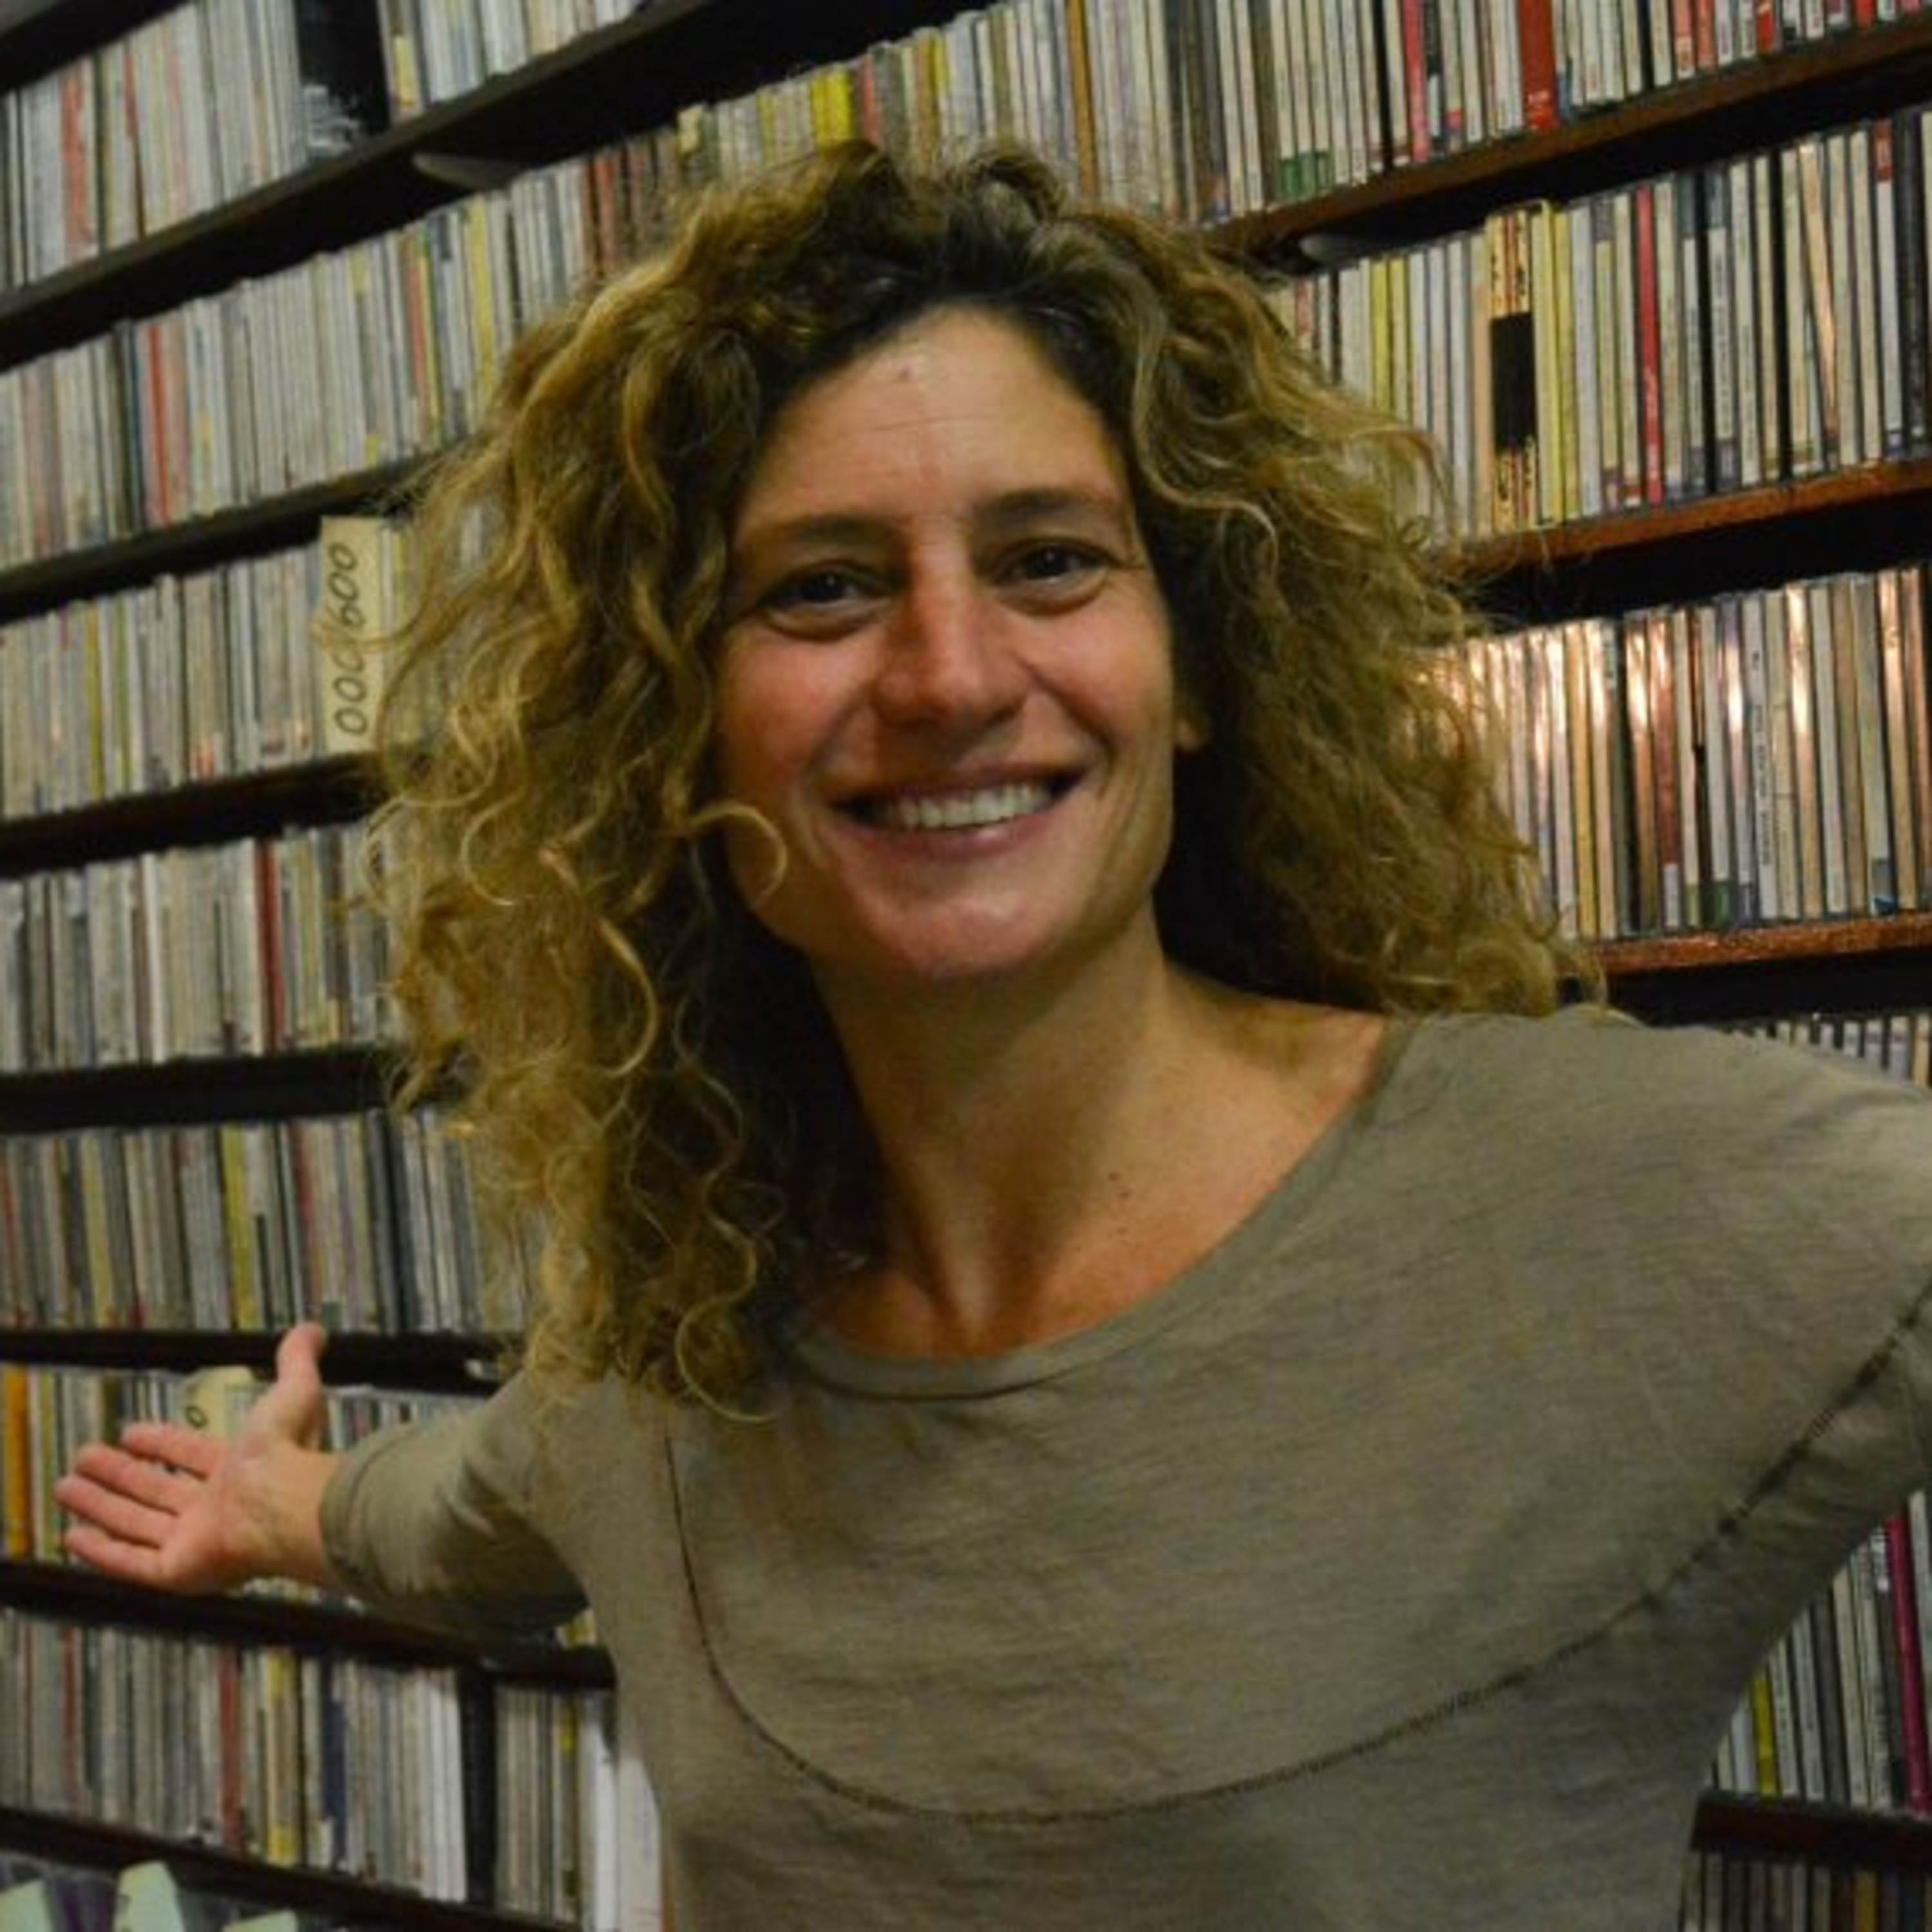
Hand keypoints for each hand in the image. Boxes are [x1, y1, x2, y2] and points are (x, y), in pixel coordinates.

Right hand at [54, 1323, 342, 1594]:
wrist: (284, 1505)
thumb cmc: (287, 1452)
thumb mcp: (294, 1393)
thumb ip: (298, 1361)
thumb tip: (312, 1329)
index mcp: (238, 1471)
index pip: (190, 1455)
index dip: (161, 1443)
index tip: (129, 1432)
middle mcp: (214, 1509)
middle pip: (154, 1490)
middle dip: (118, 1474)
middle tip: (82, 1457)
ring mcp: (193, 1543)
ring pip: (134, 1523)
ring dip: (99, 1506)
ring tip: (63, 1486)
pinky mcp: (175, 1572)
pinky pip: (129, 1562)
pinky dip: (100, 1552)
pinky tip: (72, 1537)